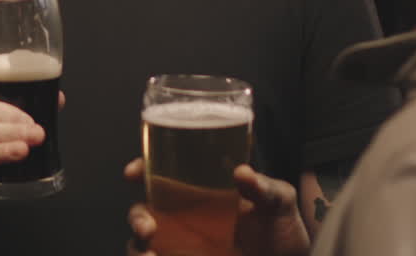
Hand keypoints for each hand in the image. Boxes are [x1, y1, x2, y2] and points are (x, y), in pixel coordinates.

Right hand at [124, 160, 309, 255]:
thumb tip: (242, 172)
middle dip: (136, 217)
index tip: (133, 172)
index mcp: (200, 192)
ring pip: (141, 243)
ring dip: (137, 248)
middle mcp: (183, 217)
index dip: (142, 168)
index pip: (161, 174)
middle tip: (148, 227)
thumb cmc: (282, 231)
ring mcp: (181, 245)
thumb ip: (263, 188)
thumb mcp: (279, 202)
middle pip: (143, 210)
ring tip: (150, 253)